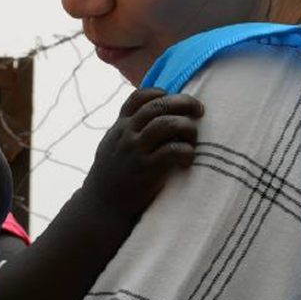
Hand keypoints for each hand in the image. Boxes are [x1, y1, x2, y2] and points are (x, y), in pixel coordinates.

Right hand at [83, 89, 203, 220]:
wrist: (101, 207)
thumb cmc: (112, 176)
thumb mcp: (112, 145)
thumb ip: (127, 130)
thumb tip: (149, 115)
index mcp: (120, 126)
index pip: (138, 97)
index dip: (159, 93)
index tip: (173, 98)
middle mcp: (127, 134)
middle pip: (158, 105)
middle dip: (184, 102)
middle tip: (199, 110)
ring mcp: (136, 151)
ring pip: (167, 124)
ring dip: (187, 126)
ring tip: (193, 138)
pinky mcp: (147, 170)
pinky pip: (173, 151)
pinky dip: (186, 151)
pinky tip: (188, 158)